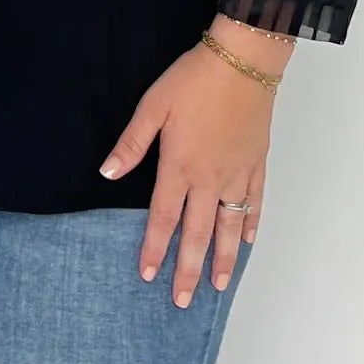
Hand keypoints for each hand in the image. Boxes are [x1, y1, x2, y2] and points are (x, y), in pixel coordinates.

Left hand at [97, 28, 280, 304]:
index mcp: (180, 166)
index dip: (153, 248)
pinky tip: (248, 242)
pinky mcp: (257, 163)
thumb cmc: (193, 80)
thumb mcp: (152, 107)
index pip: (163, 218)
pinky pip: (255, 203)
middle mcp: (210, 178)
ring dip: (223, 259)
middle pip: (198, 234)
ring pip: (230, 227)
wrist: (242, 61)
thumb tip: (106, 173)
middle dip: (188, 270)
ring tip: (218, 286)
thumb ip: (131, 144)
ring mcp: (237, 173)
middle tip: (183, 302)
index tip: (146, 275)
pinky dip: (251, 225)